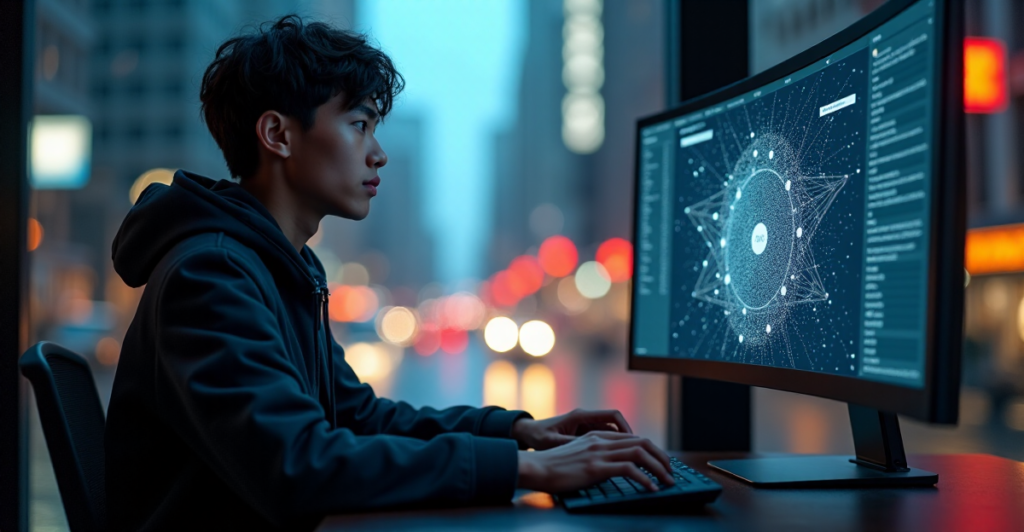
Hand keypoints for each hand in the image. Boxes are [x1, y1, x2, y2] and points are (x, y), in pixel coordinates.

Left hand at [512, 409, 631, 450]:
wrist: (527, 433)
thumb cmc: (539, 437)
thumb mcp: (555, 442)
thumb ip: (573, 445)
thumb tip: (592, 451)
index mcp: (581, 416)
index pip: (612, 415)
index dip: (626, 427)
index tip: (635, 441)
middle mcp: (586, 418)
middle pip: (615, 424)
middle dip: (629, 438)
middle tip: (640, 453)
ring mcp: (585, 426)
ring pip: (611, 432)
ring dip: (620, 444)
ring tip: (631, 459)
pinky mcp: (583, 434)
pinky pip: (603, 439)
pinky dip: (611, 447)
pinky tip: (615, 460)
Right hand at [516, 431, 673, 492]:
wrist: (536, 468)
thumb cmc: (553, 466)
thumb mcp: (578, 455)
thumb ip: (596, 455)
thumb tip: (615, 467)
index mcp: (597, 436)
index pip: (633, 438)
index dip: (652, 450)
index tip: (661, 462)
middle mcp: (600, 440)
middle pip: (641, 442)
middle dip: (661, 457)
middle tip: (671, 472)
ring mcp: (598, 452)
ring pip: (639, 454)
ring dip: (658, 468)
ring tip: (667, 481)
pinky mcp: (595, 467)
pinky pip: (628, 470)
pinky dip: (644, 479)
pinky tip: (650, 489)